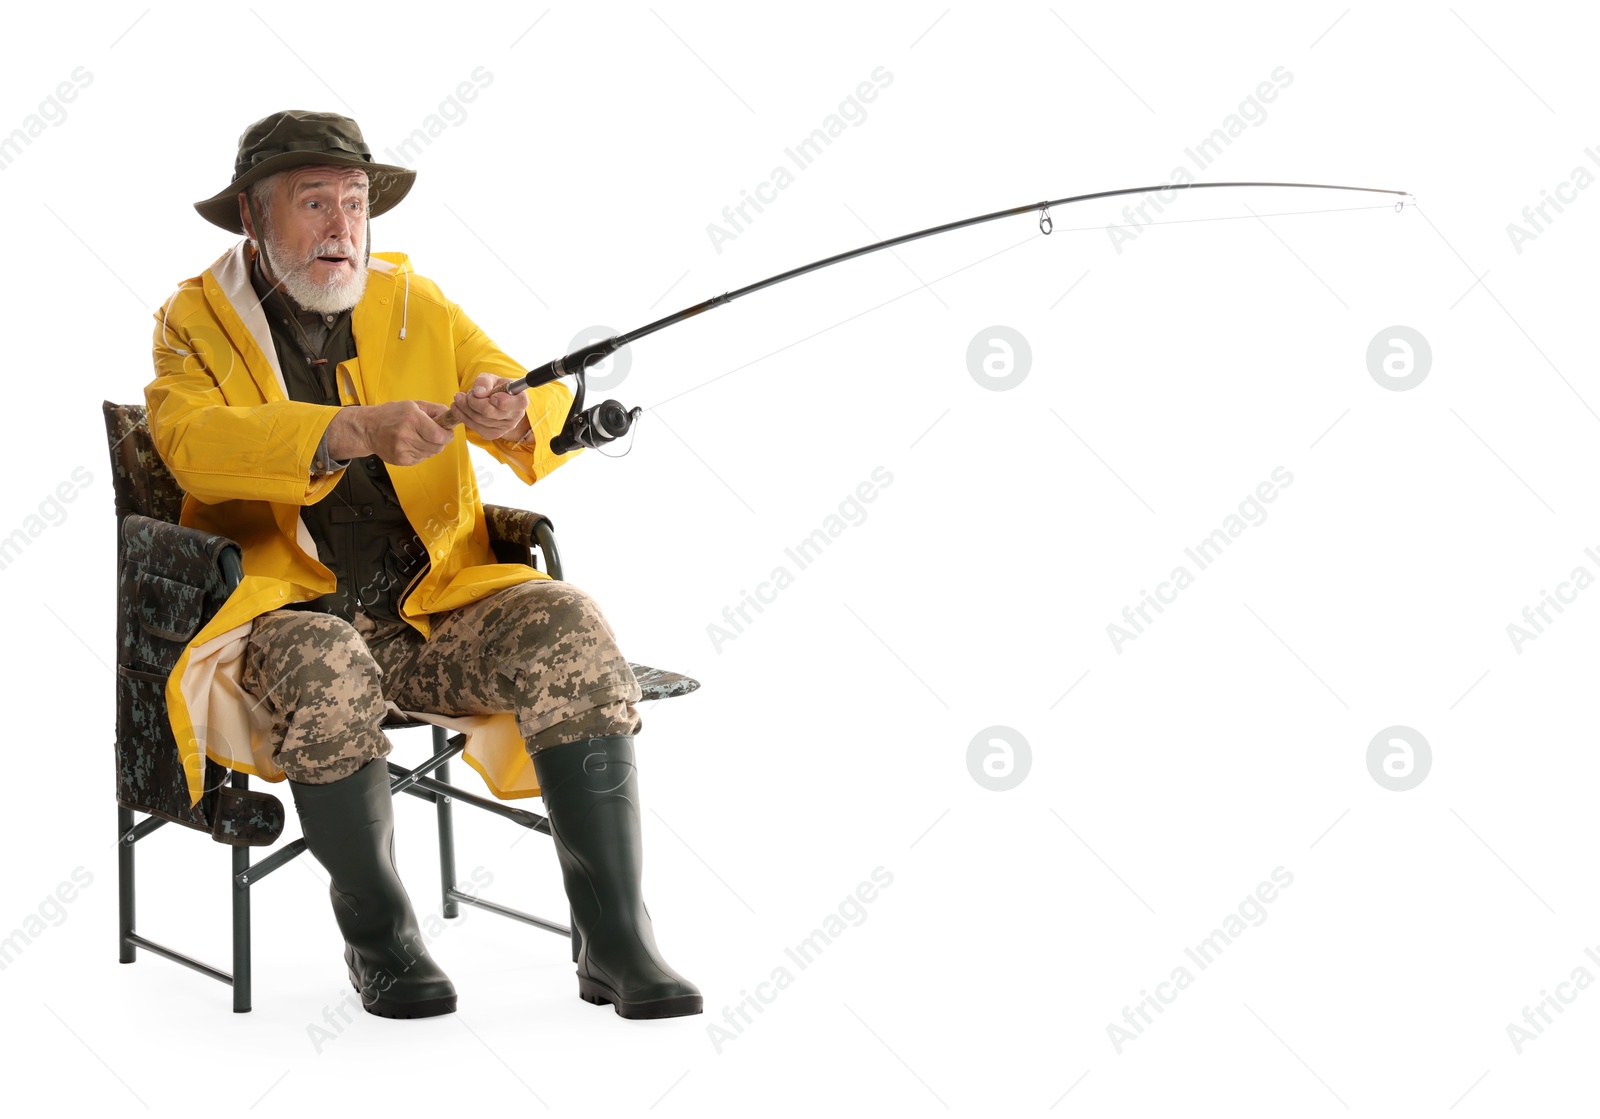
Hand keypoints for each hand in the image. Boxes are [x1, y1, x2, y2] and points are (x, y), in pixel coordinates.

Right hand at [326, 401, 452, 465]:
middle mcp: (407, 436)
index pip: (440, 436)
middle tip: (433, 434)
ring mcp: (403, 450)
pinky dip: (420, 452)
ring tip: (418, 437)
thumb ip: (435, 410)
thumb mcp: (413, 405)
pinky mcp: (400, 460)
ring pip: (430, 453)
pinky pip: (421, 459)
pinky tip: (411, 444)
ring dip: (429, 446)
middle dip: (440, 441)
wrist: (367, 428)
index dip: (447, 435)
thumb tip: (450, 416)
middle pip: (437, 447)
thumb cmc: (391, 414)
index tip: (447, 431)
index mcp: (412, 419)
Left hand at [452, 373, 528, 441]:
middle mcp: (515, 416)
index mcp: (520, 400)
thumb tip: (478, 392)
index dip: (500, 400)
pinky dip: (463, 416)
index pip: (512, 404)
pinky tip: (458, 408)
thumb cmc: (497, 387)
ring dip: (464, 407)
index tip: (492, 396)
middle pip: (489, 412)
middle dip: (472, 401)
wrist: (498, 400)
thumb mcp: (492, 378)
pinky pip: (474, 427)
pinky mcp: (493, 434)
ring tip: (460, 398)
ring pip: (479, 419)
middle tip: (468, 393)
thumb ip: (485, 381)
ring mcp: (504, 428)